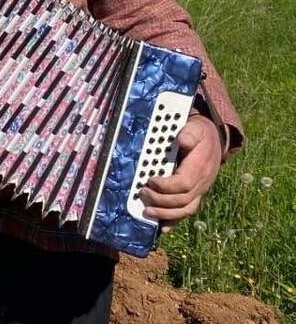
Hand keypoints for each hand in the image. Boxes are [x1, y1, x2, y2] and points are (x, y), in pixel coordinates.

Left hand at [139, 114, 222, 228]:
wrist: (213, 140)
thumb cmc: (200, 134)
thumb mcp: (196, 128)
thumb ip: (189, 133)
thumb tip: (182, 140)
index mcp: (200, 167)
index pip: (184, 183)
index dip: (166, 186)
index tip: (150, 180)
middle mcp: (202, 182)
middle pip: (182, 200)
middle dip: (161, 200)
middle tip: (142, 193)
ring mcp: (199, 190)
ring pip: (186, 209)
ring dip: (166, 214)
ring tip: (147, 212)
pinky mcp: (195, 194)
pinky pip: (187, 211)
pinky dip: (175, 220)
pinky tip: (163, 227)